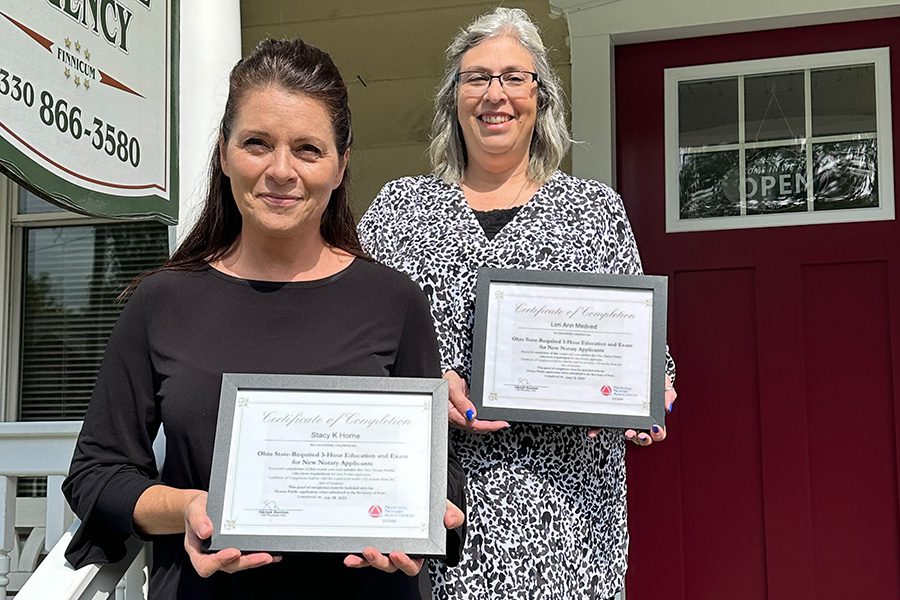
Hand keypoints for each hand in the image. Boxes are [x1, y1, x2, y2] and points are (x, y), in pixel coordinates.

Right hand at [183, 491, 279, 576]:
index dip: (220, 562)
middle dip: (247, 562)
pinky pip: (247, 555)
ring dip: (256, 561)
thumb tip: (206, 531)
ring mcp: (225, 554)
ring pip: (240, 563)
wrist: (202, 506)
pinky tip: (273, 552)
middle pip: (229, 566)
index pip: (206, 565)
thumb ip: (198, 519)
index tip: (234, 552)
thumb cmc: (196, 510)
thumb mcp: (194, 510)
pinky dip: (259, 554)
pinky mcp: (236, 549)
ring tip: (271, 555)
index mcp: (197, 551)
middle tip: (263, 556)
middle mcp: (212, 556)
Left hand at [343, 501, 464, 574]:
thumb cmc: (431, 506)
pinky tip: (349, 553)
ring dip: (365, 560)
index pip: (412, 563)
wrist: (419, 493)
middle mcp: (400, 551)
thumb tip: (450, 520)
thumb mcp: (444, 508)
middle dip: (380, 561)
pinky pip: (363, 552)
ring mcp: (385, 547)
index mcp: (418, 549)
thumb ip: (452, 514)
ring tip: (359, 552)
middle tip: (372, 551)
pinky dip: (356, 555)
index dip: (405, 562)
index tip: (398, 554)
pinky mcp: (372, 540)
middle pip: (389, 564)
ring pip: (374, 560)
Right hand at [444, 370, 508, 432]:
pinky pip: (475, 417)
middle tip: (503, 424)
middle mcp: (457, 416)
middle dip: (490, 427)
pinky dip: (484, 418)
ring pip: (476, 423)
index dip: (488, 426)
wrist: (441, 376)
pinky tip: (490, 415)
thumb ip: (462, 402)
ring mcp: (461, 413)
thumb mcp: (453, 388)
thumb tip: (472, 414)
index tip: (500, 424)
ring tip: (500, 421)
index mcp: (453, 414)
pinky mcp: (464, 409)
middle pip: (476, 427)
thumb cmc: (444, 381)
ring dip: (488, 423)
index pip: (473, 424)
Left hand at [588, 375, 677, 445]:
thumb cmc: (652, 378)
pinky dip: (598, 429)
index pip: (657, 432)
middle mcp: (639, 421)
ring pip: (627, 434)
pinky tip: (593, 431)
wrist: (637, 366)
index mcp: (652, 416)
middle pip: (643, 438)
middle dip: (642, 439)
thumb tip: (667, 407)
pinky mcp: (609, 415)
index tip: (654, 428)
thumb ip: (668, 392)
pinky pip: (603, 425)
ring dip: (627, 436)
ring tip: (626, 432)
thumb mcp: (663, 381)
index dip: (657, 434)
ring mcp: (624, 419)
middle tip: (639, 434)